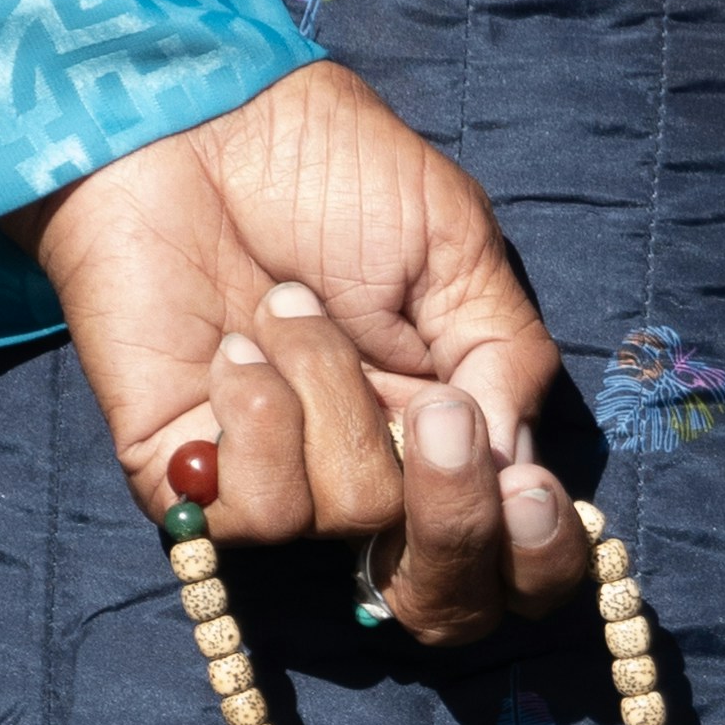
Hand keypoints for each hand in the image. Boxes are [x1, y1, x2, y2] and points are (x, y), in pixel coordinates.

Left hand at [6, 59, 590, 644]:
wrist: (198, 126)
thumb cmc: (332, 172)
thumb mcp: (457, 248)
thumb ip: (505, 361)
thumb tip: (510, 468)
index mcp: (449, 431)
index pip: (511, 562)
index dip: (535, 556)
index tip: (528, 490)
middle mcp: (370, 478)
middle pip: (439, 597)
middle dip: (454, 518)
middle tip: (436, 410)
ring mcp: (279, 485)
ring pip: (354, 520)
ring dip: (333, 394)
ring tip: (289, 306)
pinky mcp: (189, 481)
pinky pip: (260, 512)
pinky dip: (262, 418)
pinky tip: (236, 349)